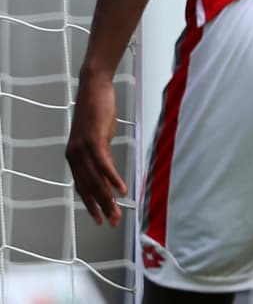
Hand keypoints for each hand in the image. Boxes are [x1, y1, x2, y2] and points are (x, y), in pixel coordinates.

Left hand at [66, 70, 126, 226]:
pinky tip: (121, 190)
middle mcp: (75, 155)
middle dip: (101, 207)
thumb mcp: (98, 135)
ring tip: (117, 212)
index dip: (91, 203)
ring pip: (96, 180)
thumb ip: (100, 152)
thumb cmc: (97, 108)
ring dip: (108, 198)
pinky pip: (104, 165)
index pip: (82, 186)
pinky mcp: (94, 141)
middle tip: (112, 221)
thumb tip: (107, 168)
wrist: (93, 87)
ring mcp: (83, 149)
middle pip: (89, 187)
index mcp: (74, 156)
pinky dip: (113, 179)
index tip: (99, 217)